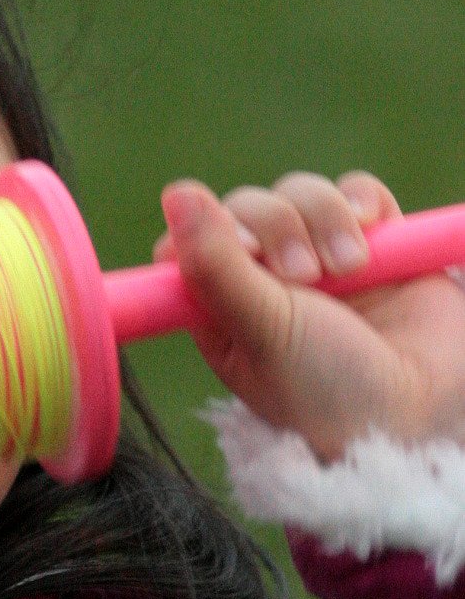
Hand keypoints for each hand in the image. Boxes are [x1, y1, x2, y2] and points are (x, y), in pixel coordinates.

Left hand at [149, 170, 464, 461]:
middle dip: (276, 227)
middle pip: (249, 207)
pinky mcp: (374, 241)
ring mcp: (319, 258)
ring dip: (324, 219)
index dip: (208, 230)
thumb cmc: (328, 390)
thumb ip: (215, 265)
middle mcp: (265, 280)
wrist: (421, 407)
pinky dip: (360, 203)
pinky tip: (369, 235)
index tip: (239, 248)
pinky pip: (355, 191)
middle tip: (305, 277)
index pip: (190, 240)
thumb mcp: (261, 332)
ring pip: (301, 193)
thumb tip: (176, 195)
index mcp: (220, 309)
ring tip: (349, 269)